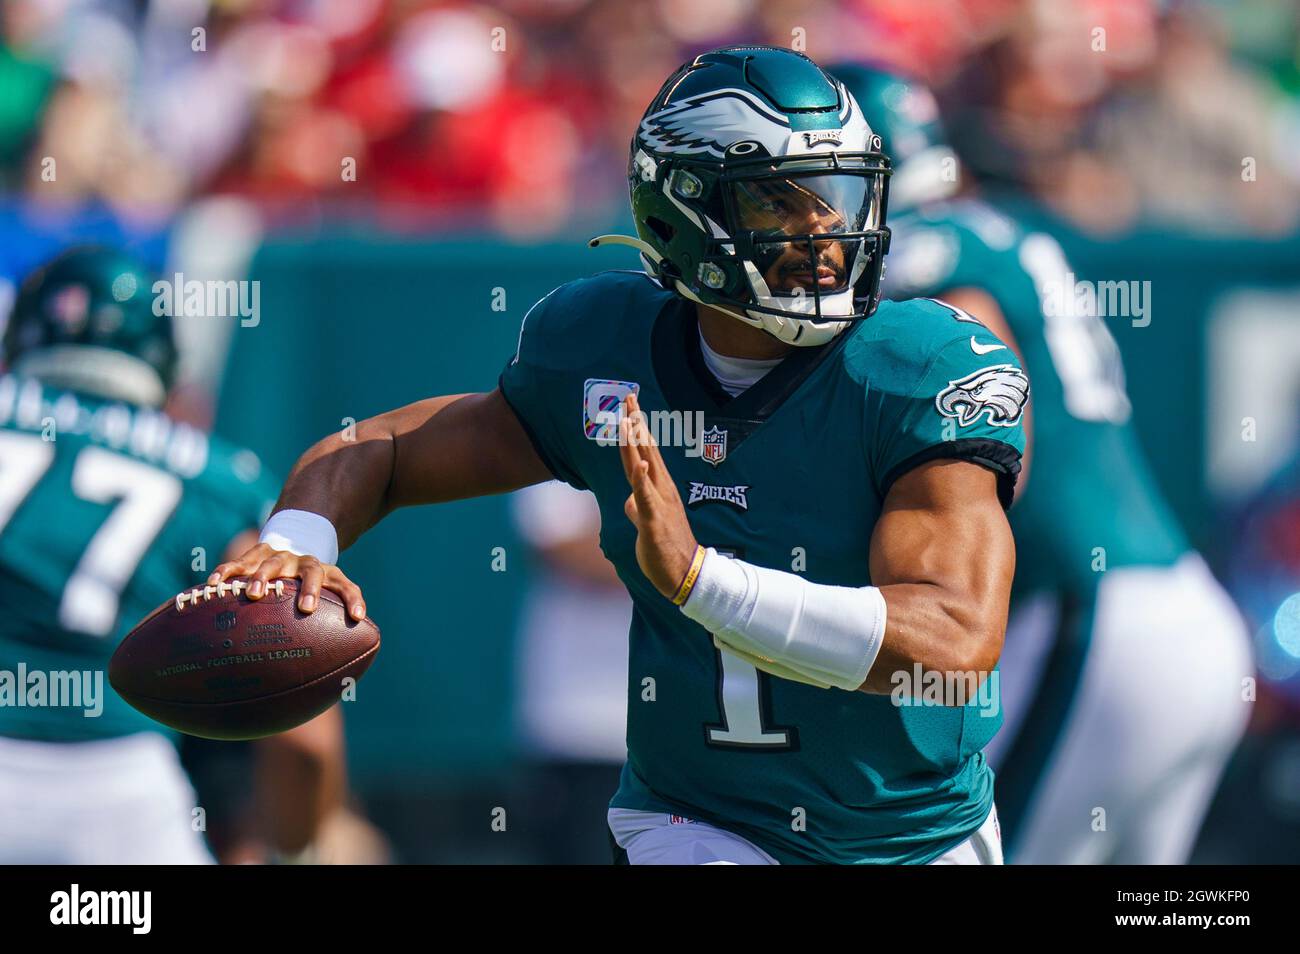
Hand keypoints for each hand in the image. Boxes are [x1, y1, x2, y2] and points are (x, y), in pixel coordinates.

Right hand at [209, 543, 366, 619]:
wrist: (293, 547)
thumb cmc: (305, 592)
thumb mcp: (319, 605)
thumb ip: (323, 632)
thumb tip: (323, 680)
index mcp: (329, 575)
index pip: (346, 586)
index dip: (353, 600)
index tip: (357, 617)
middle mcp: (306, 563)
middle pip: (313, 570)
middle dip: (310, 588)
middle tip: (306, 608)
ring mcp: (282, 555)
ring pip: (275, 561)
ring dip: (265, 576)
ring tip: (254, 594)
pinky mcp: (258, 552)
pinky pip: (242, 559)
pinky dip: (229, 569)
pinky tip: (215, 582)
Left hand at [618, 392, 699, 599]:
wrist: (686, 574)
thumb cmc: (666, 549)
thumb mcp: (646, 524)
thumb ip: (638, 508)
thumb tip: (629, 501)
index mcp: (658, 489)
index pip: (643, 453)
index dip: (635, 429)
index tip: (628, 406)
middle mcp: (661, 489)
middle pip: (645, 450)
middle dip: (635, 423)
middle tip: (629, 397)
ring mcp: (660, 502)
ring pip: (645, 466)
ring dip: (635, 442)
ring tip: (627, 419)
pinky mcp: (655, 520)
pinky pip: (646, 496)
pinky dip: (641, 478)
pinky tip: (638, 463)